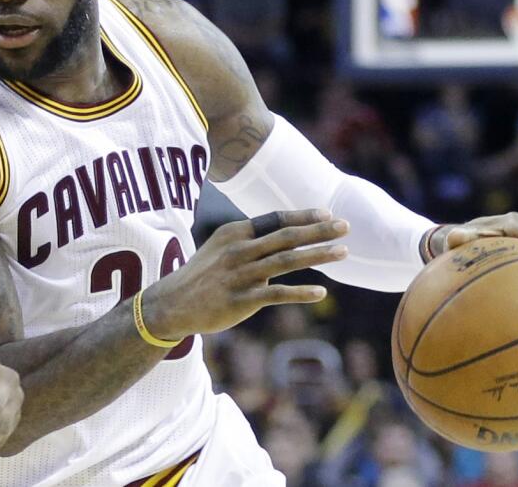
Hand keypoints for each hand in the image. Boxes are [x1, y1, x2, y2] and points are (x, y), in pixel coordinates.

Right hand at [142, 208, 348, 340]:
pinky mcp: (241, 300)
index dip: (303, 216)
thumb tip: (283, 234)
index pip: (276, 219)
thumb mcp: (221, 248)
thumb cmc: (203, 275)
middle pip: (286, 236)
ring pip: (286, 262)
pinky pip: (276, 294)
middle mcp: (239, 250)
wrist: (172, 304)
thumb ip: (250, 240)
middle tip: (346, 226)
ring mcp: (240, 275)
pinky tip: (321, 293)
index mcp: (235, 233)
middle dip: (319, 231)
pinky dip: (300, 293)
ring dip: (318, 256)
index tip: (328, 214)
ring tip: (343, 253)